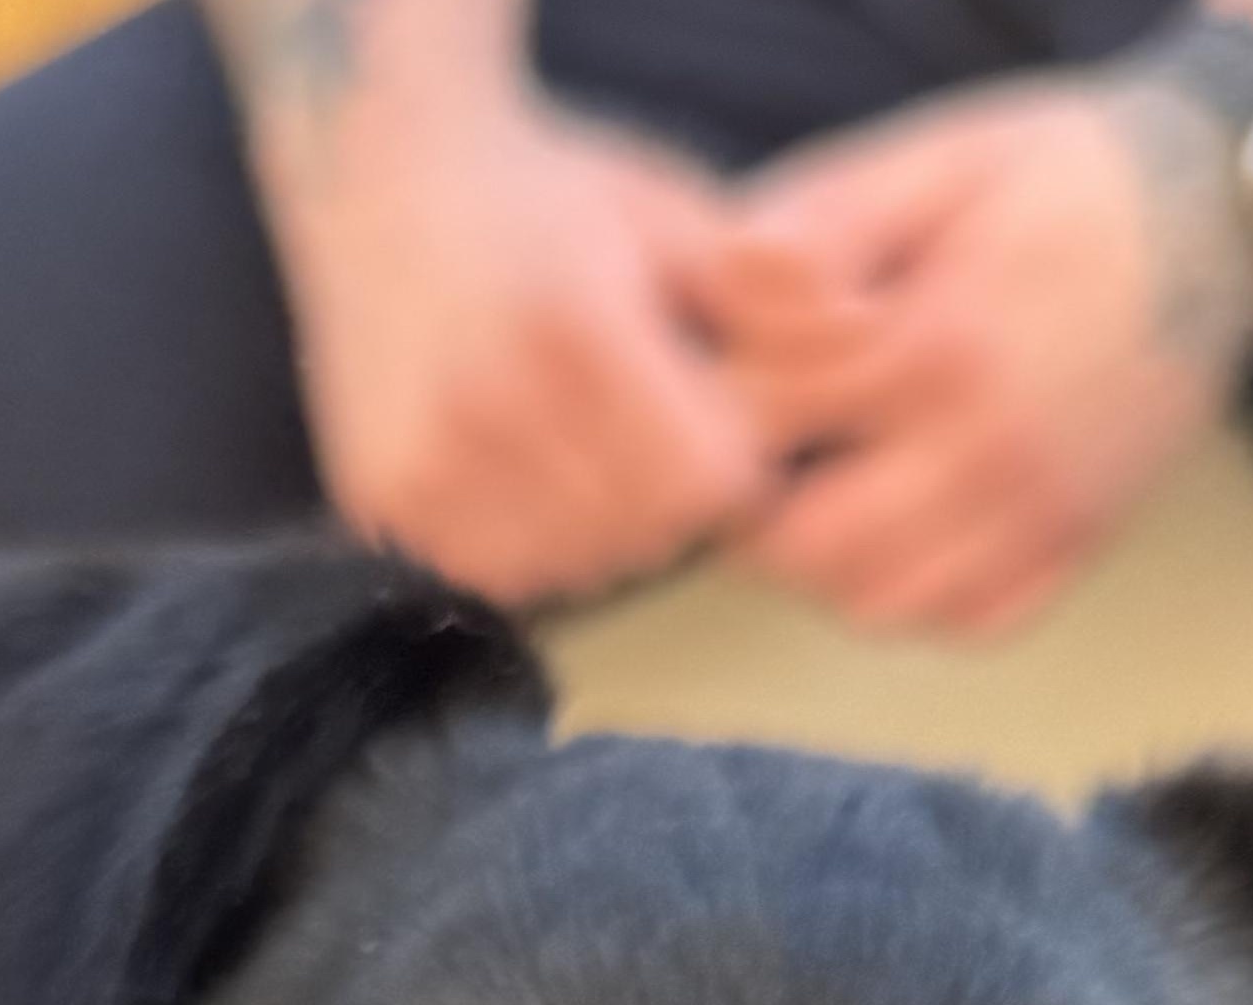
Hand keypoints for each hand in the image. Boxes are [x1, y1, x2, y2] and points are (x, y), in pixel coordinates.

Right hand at [249, 69, 772, 608]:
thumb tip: (868, 332)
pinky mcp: (386, 504)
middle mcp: (491, 405)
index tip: (718, 424)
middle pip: (644, 531)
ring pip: (575, 566)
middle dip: (669, 496)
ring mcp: (429, 463)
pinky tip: (528, 474)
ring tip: (586, 448)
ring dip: (602, 529)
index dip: (732, 462)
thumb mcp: (666, 213)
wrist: (384, 181)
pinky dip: (532, 544)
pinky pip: (502, 575)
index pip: (706, 480)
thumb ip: (764, 287)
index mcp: (575, 327)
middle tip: (647, 431)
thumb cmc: (547, 200)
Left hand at [670, 70, 1252, 640]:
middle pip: (812, 551)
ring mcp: (1043, 510)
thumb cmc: (1067, 176)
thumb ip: (823, 218)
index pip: (768, 420)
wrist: (1224, 205)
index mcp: (941, 344)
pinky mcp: (1082, 542)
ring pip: (885, 607)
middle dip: (760, 515)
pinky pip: (972, 624)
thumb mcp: (937, 159)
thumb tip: (720, 276)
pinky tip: (908, 535)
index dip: (721, 403)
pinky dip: (922, 601)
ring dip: (832, 570)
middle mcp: (994, 448)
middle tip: (759, 467)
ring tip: (829, 499)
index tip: (724, 383)